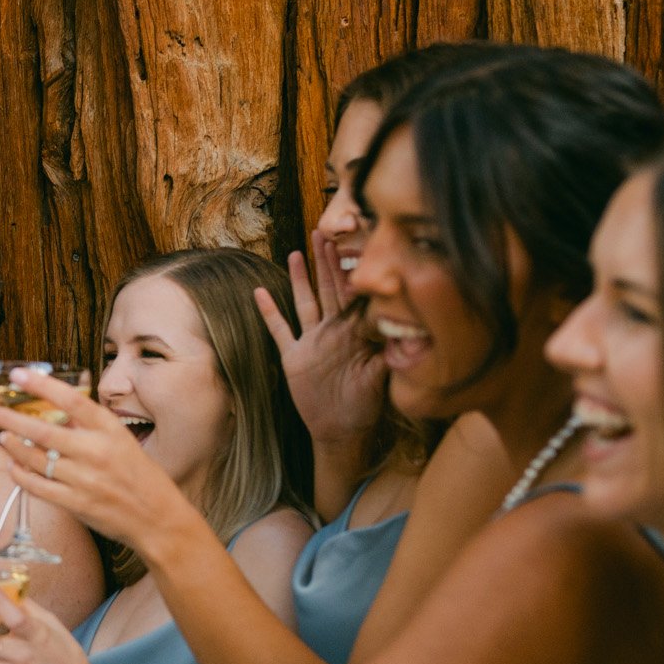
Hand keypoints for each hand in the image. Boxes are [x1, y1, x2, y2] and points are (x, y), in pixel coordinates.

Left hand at [0, 368, 195, 551]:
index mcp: (110, 430)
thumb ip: (91, 425)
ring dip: (12, 445)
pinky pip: (38, 486)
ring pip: (35, 459)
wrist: (157, 518)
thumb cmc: (139, 476)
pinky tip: (12, 465)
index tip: (17, 375)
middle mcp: (96, 452)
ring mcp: (84, 480)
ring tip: (1, 434)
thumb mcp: (122, 441)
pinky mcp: (76, 504)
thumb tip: (57, 406)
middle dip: (9, 418)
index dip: (42, 385)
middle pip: (43, 431)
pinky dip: (20, 474)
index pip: (71, 400)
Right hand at [256, 239, 387, 447]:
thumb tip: (404, 332)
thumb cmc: (365, 408)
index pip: (354, 295)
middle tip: (325, 232)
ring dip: (301, 278)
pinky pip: (279, 330)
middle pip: (329, 289)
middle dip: (328, 262)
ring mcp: (311, 342)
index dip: (353, 270)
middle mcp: (332, 332)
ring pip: (305, 302)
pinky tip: (259, 292)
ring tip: (298, 252)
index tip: (354, 244)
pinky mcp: (293, 357)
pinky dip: (269, 312)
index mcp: (354, 333)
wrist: (341, 431)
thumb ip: (388, 355)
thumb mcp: (379, 380)